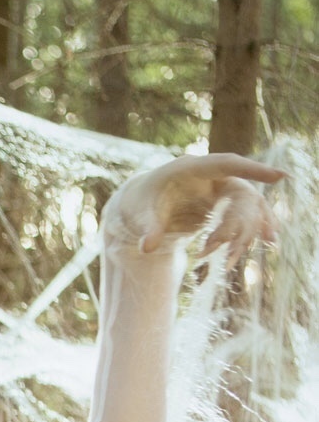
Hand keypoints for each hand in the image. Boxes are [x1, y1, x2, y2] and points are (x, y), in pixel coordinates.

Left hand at [106, 153, 283, 263]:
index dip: (253, 170)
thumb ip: (148, 228)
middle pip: (241, 193)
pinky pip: (246, 213)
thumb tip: (147, 249)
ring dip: (249, 230)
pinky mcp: (223, 204)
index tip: (279, 177)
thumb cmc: (143, 202)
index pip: (228, 164)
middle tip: (223, 250)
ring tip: (233, 258)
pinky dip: (256, 226)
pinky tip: (270, 240)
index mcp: (193, 168)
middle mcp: (212, 176)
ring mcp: (220, 189)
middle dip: (240, 222)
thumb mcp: (142, 213)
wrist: (144, 203)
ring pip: (248, 205)